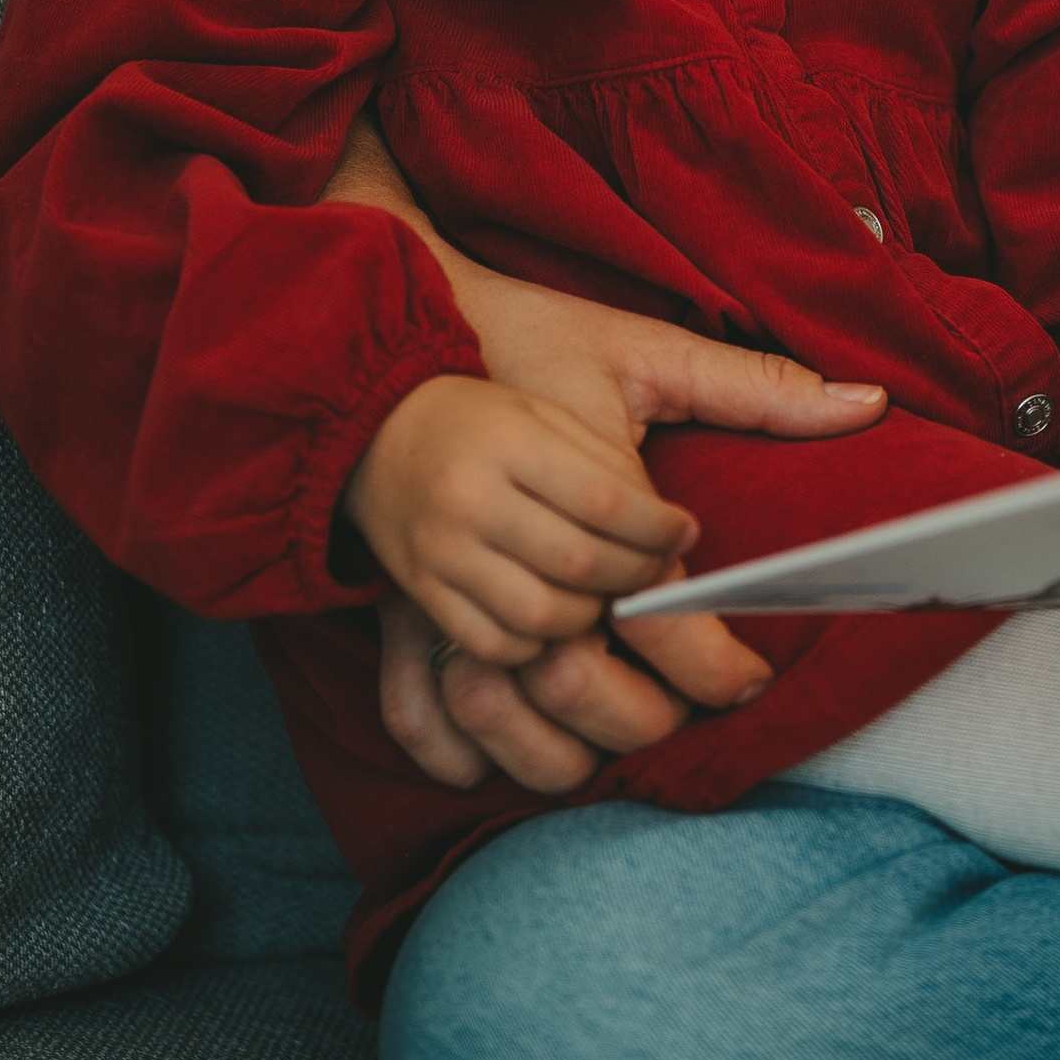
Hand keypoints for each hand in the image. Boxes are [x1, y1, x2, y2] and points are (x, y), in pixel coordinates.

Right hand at [330, 115, 884, 784]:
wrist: (398, 365)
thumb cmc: (533, 342)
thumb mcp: (641, 350)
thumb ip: (753, 387)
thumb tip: (870, 402)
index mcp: (536, 442)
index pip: (632, 538)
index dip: (689, 585)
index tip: (727, 599)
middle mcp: (479, 506)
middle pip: (585, 611)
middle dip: (657, 658)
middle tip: (727, 683)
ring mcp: (438, 558)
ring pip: (534, 654)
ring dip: (595, 683)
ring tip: (656, 688)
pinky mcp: (412, 596)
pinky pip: (471, 676)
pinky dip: (521, 698)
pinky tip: (570, 695)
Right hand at [343, 371, 698, 668]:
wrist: (375, 434)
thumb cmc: (481, 420)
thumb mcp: (546, 413)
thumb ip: (608, 465)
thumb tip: (675, 530)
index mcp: (509, 441)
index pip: (606, 501)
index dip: (658, 528)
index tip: (684, 532)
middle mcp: (470, 500)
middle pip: (579, 563)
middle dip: (635, 575)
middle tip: (654, 569)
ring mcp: (441, 553)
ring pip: (542, 615)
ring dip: (590, 616)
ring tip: (604, 592)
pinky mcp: (423, 594)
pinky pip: (495, 646)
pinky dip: (537, 643)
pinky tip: (554, 615)